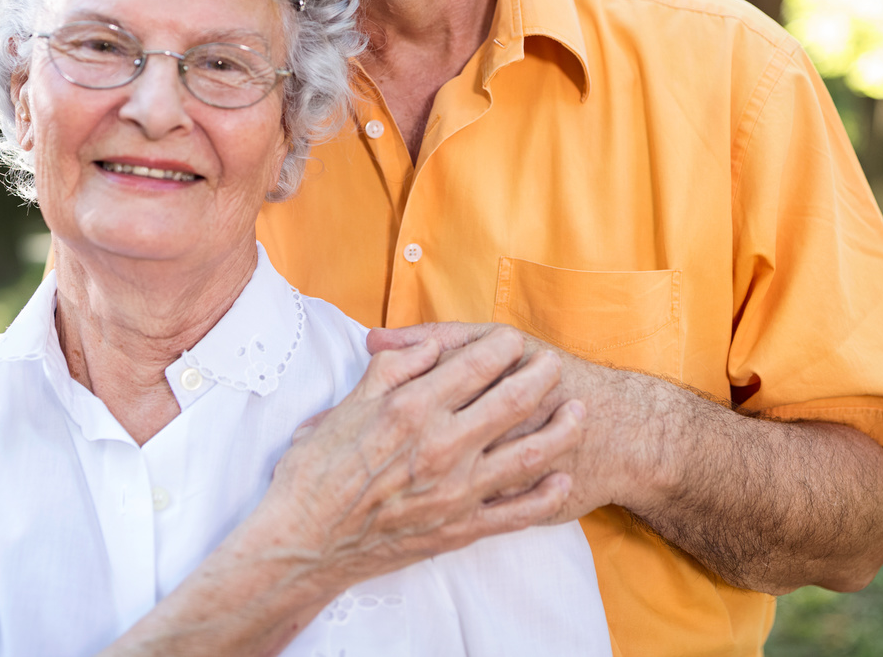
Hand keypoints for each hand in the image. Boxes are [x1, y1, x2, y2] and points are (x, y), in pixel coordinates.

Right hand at [240, 328, 585, 595]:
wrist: (304, 543)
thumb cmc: (316, 473)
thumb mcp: (346, 405)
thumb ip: (393, 369)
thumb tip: (430, 346)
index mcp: (412, 408)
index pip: (475, 364)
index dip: (502, 346)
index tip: (514, 339)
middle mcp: (442, 446)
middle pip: (513, 402)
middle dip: (542, 377)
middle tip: (554, 364)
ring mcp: (456, 491)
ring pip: (528, 455)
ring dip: (561, 430)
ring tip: (578, 412)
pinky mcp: (460, 528)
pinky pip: (517, 512)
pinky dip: (545, 495)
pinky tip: (560, 479)